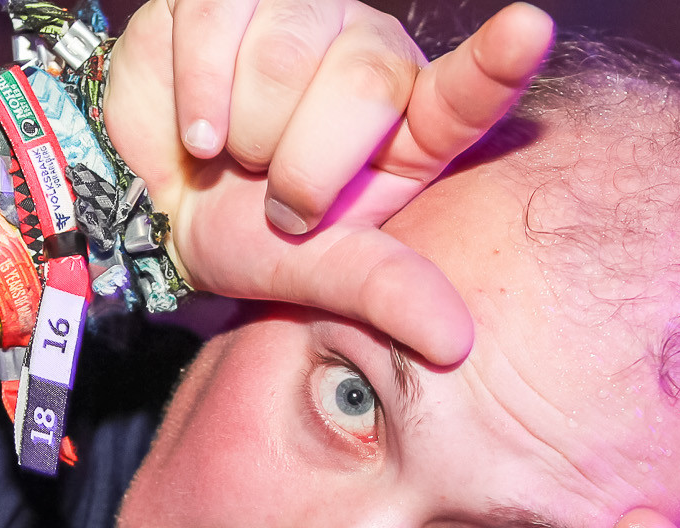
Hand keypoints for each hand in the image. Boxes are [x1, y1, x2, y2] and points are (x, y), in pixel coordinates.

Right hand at [105, 0, 553, 363]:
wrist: (150, 207)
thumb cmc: (249, 236)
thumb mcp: (316, 274)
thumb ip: (385, 293)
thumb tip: (455, 343)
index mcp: (412, 128)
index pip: (467, 91)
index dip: (497, 61)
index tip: (529, 30)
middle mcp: (370, 57)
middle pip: (362, 85)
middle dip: (300, 169)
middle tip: (276, 202)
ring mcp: (304, 12)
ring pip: (288, 56)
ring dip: (244, 131)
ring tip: (232, 155)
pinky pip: (220, 20)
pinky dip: (197, 91)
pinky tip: (196, 128)